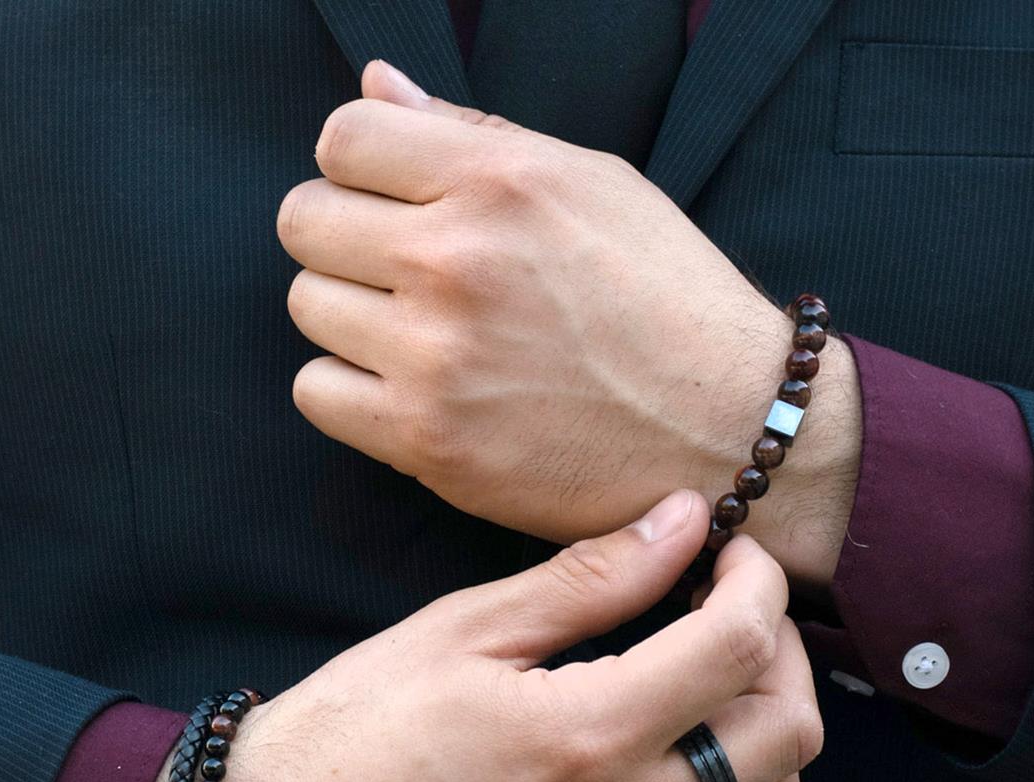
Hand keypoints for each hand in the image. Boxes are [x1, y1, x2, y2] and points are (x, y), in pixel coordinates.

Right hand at [115, 490, 822, 781]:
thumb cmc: (354, 728)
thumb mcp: (464, 630)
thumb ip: (589, 578)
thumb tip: (682, 522)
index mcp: (586, 740)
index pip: (738, 649)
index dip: (757, 583)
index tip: (731, 552)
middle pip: (788, 738)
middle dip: (784, 653)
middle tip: (735, 607)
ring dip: (767, 727)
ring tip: (712, 675)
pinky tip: (665, 739)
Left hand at [278, 60, 861, 589]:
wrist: (729, 430)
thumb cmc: (671, 303)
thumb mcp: (596, 186)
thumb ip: (475, 135)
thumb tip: (378, 87)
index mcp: (500, 183)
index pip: (343, 139)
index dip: (360, 170)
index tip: (393, 204)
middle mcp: (457, 262)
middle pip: (305, 222)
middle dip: (346, 240)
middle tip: (404, 274)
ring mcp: (438, 358)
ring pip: (308, 307)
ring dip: (351, 317)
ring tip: (419, 335)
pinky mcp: (430, 442)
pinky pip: (316, 394)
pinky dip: (350, 391)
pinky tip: (407, 390)